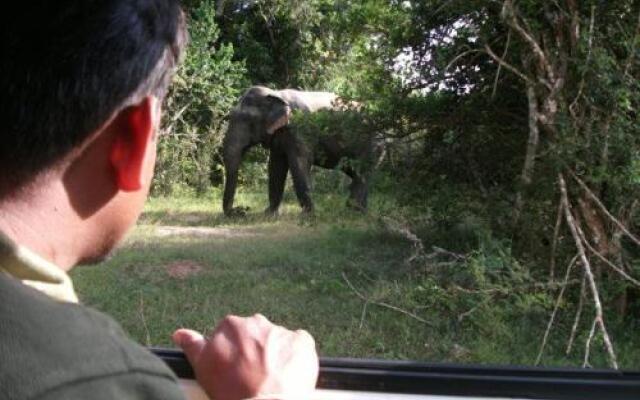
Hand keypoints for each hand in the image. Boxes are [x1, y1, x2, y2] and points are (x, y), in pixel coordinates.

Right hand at [172, 314, 318, 399]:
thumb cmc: (230, 389)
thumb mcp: (203, 368)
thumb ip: (193, 346)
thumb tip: (179, 333)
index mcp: (231, 324)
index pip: (231, 334)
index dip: (233, 353)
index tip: (235, 369)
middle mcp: (256, 322)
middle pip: (255, 334)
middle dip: (254, 350)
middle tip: (252, 374)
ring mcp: (281, 331)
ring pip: (276, 339)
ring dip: (275, 353)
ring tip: (271, 378)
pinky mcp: (303, 342)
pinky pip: (300, 343)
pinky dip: (296, 355)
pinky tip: (289, 372)